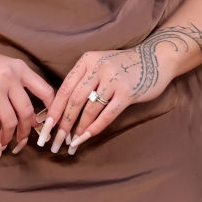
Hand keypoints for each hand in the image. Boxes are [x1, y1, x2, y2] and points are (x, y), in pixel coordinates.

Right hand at [0, 51, 54, 155]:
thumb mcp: (5, 65)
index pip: (45, 90)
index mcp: (20, 68)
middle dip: (26, 129)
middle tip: (23, 139)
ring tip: (6, 142)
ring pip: (10, 121)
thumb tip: (32, 115)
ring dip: (10, 136)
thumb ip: (19, 82)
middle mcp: (10, 78)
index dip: (51, 109)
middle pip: (26, 111)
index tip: (49, 122)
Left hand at [38, 46, 171, 154]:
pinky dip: (94, 128)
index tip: (45, 127)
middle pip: (74, 100)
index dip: (54, 109)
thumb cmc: (123, 66)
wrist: (155, 58)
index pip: (65, 88)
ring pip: (89, 109)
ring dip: (78, 129)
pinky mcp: (128, 92)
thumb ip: (83, 80)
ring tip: (71, 143)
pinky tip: (86, 138)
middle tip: (55, 141)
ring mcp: (113, 79)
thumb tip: (62, 108)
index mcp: (87, 60)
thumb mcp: (99, 64)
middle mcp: (98, 68)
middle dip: (63, 124)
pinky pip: (107, 114)